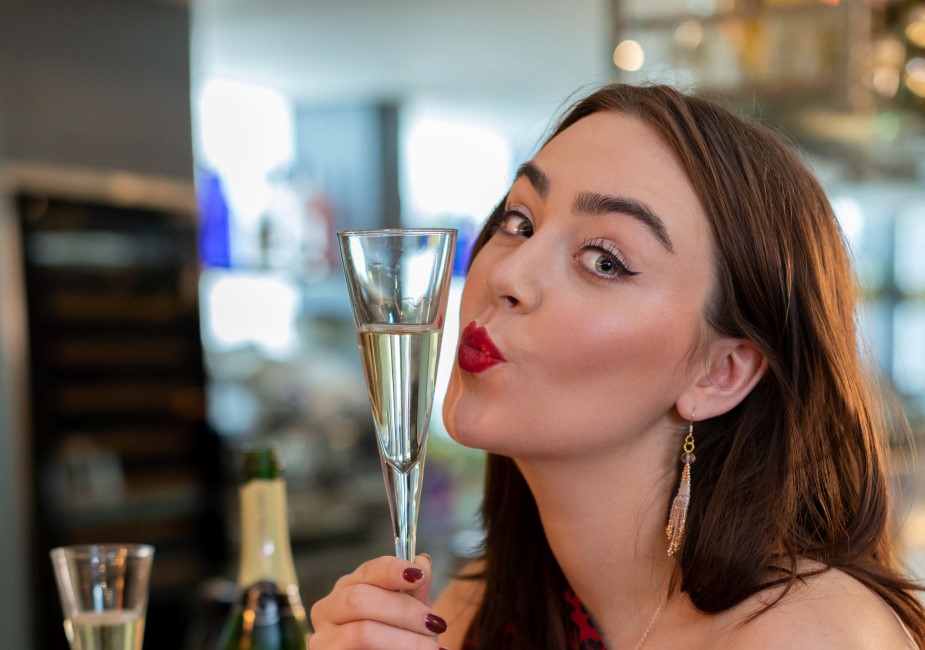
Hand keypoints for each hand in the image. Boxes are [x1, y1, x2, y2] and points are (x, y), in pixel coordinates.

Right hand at [308, 554, 447, 648]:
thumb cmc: (396, 643)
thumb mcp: (409, 618)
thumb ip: (414, 592)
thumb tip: (422, 561)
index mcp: (348, 588)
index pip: (368, 570)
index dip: (393, 569)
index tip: (419, 576)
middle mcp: (328, 609)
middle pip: (360, 598)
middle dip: (404, 611)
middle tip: (436, 624)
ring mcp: (323, 638)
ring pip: (362, 631)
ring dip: (404, 640)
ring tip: (432, 649)